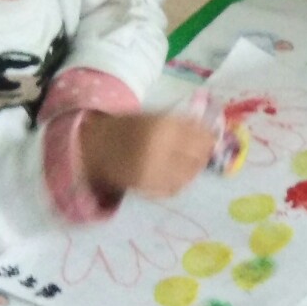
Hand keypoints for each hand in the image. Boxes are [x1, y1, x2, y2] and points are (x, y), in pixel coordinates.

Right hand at [80, 112, 211, 198]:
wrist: (95, 145)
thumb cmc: (128, 127)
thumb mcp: (155, 116)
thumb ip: (182, 124)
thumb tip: (211, 131)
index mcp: (163, 127)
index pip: (200, 137)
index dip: (209, 139)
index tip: (211, 139)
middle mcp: (160, 149)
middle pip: (197, 158)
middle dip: (203, 155)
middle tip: (203, 153)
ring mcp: (153, 170)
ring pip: (188, 176)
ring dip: (193, 170)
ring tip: (190, 164)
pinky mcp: (146, 186)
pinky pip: (173, 189)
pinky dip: (179, 183)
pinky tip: (176, 175)